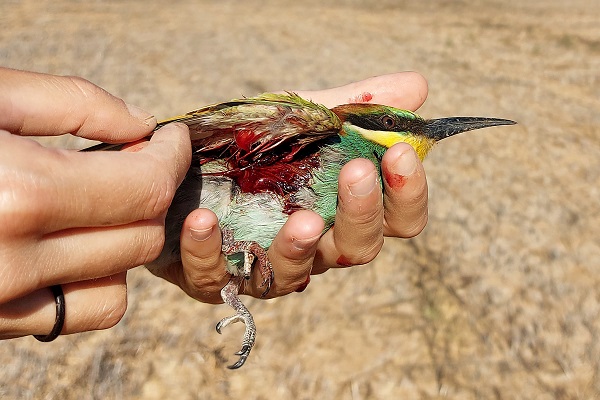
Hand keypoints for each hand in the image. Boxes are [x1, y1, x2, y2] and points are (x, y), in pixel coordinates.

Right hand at [0, 68, 191, 338]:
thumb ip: (73, 102)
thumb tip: (141, 124)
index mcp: (17, 193)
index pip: (144, 189)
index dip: (171, 159)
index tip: (172, 138)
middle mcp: (12, 260)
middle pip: (141, 238)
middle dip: (153, 194)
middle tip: (137, 159)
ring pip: (119, 285)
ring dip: (124, 240)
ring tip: (94, 201)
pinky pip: (78, 313)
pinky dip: (93, 280)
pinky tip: (66, 242)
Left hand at [151, 72, 429, 302]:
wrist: (185, 164)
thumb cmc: (257, 149)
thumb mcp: (303, 119)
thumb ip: (353, 108)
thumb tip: (417, 87)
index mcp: (343, 212)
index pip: (397, 218)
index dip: (407, 192)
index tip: (400, 151)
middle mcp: (314, 247)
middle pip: (358, 249)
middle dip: (361, 212)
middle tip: (356, 172)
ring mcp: (264, 267)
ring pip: (293, 275)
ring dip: (298, 248)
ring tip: (302, 220)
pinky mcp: (214, 276)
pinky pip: (215, 275)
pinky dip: (208, 250)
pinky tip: (203, 219)